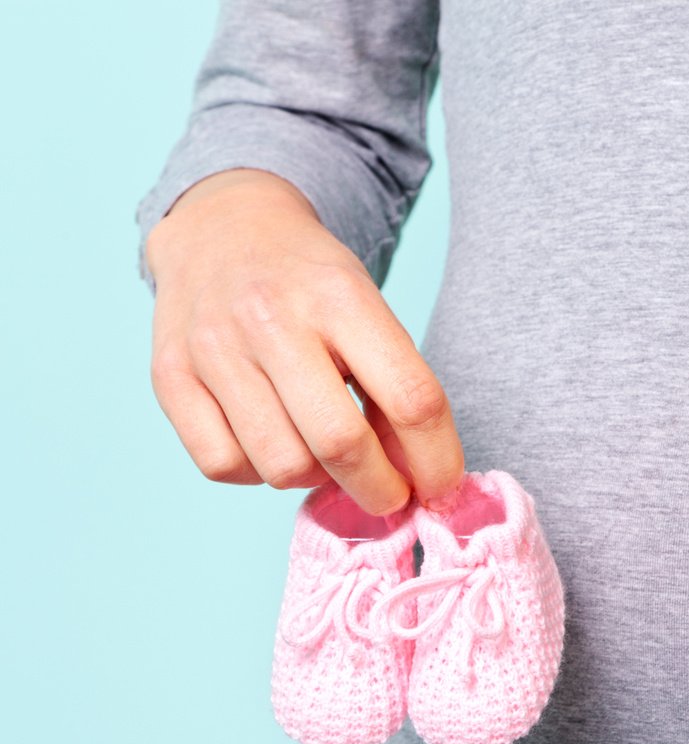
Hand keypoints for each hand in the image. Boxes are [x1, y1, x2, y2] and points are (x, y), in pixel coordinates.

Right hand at [143, 168, 463, 515]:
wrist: (223, 227)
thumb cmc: (312, 283)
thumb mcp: (369, 311)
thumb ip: (396, 388)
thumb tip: (420, 478)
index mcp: (341, 296)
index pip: (411, 398)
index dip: (437, 461)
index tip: (441, 487)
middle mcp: (271, 318)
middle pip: (341, 444)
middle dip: (380, 489)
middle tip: (391, 496)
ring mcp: (213, 348)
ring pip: (282, 466)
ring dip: (317, 479)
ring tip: (324, 453)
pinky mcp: (169, 376)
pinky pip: (224, 466)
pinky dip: (257, 473)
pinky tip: (272, 442)